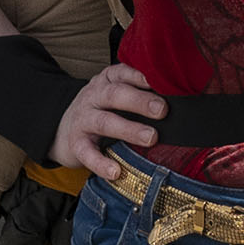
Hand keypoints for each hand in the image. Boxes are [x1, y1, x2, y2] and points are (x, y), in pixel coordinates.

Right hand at [56, 64, 164, 179]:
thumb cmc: (102, 108)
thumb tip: (181, 101)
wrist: (62, 127)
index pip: (123, 72)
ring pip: (105, 122)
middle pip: (115, 95)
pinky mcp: (76, 143)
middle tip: (162, 110)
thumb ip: (140, 92)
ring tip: (150, 137)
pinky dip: (101, 163)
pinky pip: (87, 153)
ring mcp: (83, 119)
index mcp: (107, 80)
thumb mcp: (117, 93)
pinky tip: (116, 171)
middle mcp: (94, 96)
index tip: (158, 81)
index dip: (140, 76)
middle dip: (140, 101)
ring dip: (129, 129)